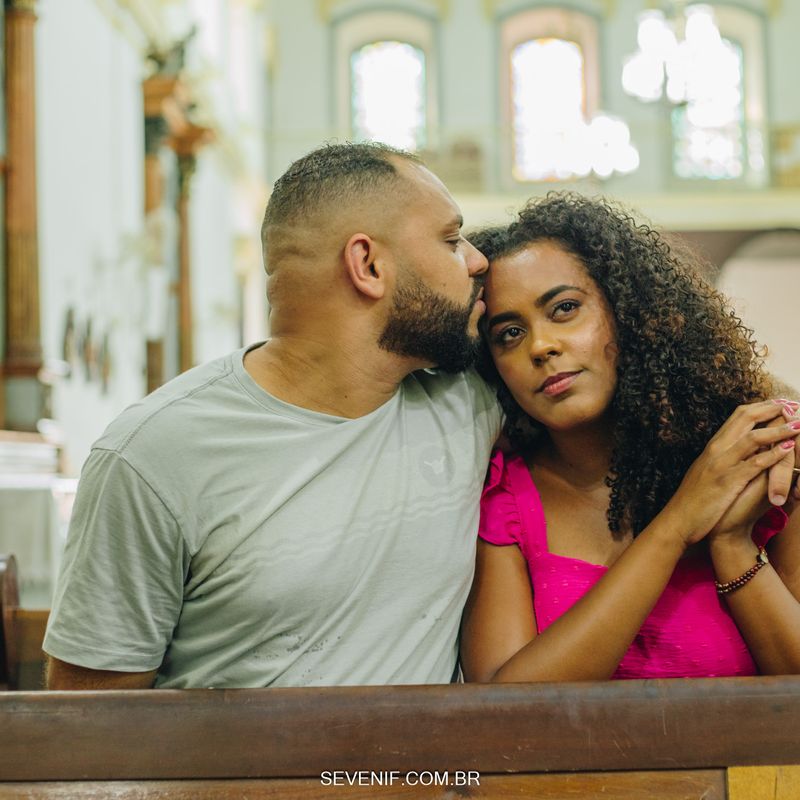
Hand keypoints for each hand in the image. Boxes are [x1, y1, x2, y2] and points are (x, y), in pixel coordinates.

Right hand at [665, 400, 799, 546]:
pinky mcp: (727, 481)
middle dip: (773, 409)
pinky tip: (789, 449)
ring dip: (779, 429)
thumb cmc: (695, 500)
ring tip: (799, 425)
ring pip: (753, 438)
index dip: (762, 407)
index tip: (781, 404)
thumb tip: (744, 454)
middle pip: (746, 417)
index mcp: (713, 446)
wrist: (678, 520)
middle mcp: (716, 449)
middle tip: (794, 406)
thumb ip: (724, 460)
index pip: (739, 415)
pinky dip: (773, 454)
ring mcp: (721, 464)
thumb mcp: (708, 473)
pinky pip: (754, 463)